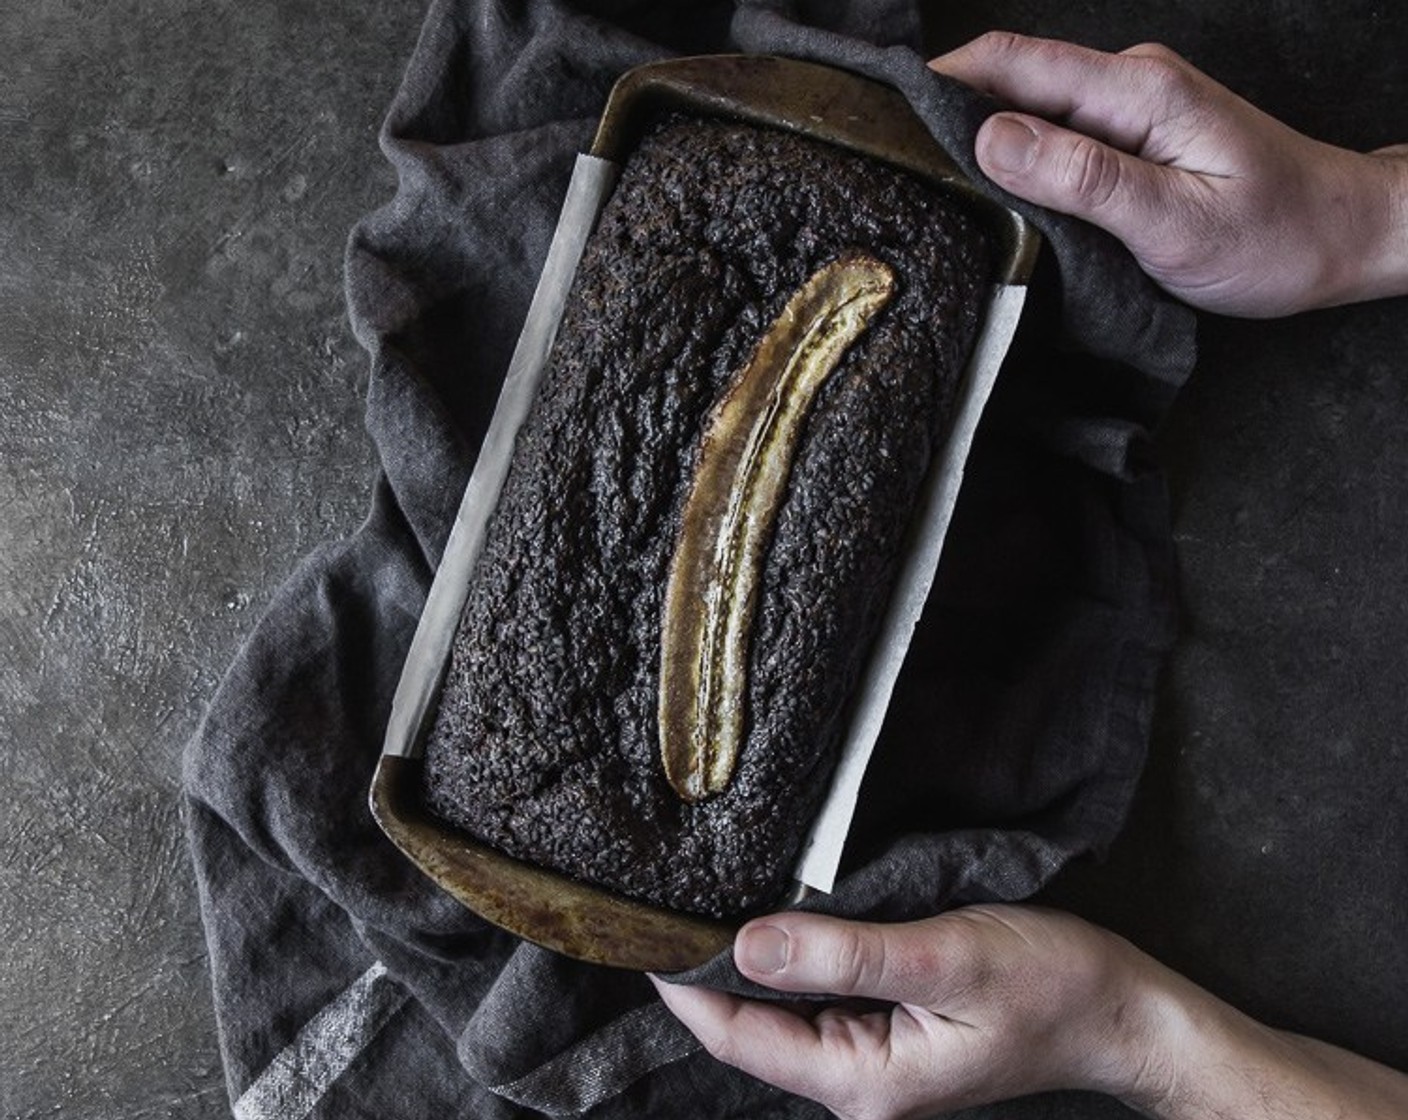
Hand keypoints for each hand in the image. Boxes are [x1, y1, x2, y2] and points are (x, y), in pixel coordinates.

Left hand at [653, 904, 1407, 1119]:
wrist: (1120, 1012)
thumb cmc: (1047, 985)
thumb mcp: (943, 960)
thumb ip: (843, 956)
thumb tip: (745, 944)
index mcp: (864, 1084)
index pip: (742, 1038)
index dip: (687, 986)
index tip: (640, 927)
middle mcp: (859, 1087)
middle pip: (756, 1031)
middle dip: (711, 971)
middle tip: (665, 897)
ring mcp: (875, 1066)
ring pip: (786, 1014)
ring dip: (753, 963)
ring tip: (707, 898)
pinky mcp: (892, 1038)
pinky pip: (822, 1003)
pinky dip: (795, 963)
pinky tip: (780, 920)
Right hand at [928, 33, 1407, 316]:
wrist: (1341, 237)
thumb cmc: (1274, 235)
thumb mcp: (1175, 221)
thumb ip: (1082, 178)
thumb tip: (990, 138)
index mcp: (1136, 90)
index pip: (1012, 62)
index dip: (938, 81)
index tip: (879, 117)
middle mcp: (1126, 84)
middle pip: (1009, 80)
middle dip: (944, 114)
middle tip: (890, 169)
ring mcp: (1126, 108)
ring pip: (1027, 109)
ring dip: (975, 140)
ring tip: (926, 187)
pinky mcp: (1127, 137)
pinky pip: (1051, 134)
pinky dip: (1011, 158)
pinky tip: (988, 194)